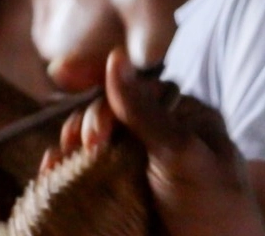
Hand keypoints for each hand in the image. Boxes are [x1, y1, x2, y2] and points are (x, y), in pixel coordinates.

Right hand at [47, 48, 264, 236]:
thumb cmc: (213, 206)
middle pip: (107, 113)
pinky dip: (63, 172)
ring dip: (69, 146)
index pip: (135, 88)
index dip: (105, 92)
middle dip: (88, 122)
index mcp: (182, 115)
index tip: (81, 105)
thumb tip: (115, 57)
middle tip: (85, 144)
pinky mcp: (115, 194)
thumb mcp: (183, 153)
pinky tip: (51, 174)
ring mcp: (134, 164)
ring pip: (90, 143)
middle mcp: (156, 134)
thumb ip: (145, 111)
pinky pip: (82, 175)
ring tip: (60, 159)